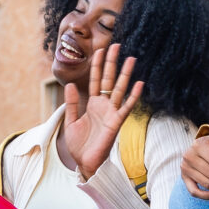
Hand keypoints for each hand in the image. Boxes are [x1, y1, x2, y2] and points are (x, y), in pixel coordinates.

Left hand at [61, 46, 144, 180]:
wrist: (85, 163)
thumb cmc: (79, 145)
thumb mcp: (71, 121)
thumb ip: (72, 103)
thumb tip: (70, 84)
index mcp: (92, 104)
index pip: (96, 80)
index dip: (97, 65)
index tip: (100, 50)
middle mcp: (103, 105)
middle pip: (109, 79)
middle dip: (112, 63)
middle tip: (117, 46)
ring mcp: (111, 112)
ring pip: (119, 89)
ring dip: (125, 74)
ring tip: (131, 58)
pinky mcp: (116, 122)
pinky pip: (126, 106)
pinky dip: (133, 96)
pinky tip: (139, 83)